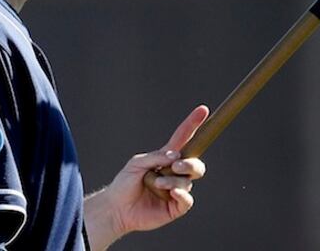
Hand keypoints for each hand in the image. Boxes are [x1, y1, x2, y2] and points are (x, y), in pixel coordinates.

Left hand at [84, 105, 209, 249]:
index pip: (183, 139)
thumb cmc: (124, 183)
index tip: (202, 110)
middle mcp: (175, 173)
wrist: (116, 209)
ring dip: (172, 181)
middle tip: (176, 166)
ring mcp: (176, 190)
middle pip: (195, 164)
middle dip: (190, 163)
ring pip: (187, 181)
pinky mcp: (175, 207)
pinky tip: (171, 193)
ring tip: (156, 184)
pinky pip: (187, 200)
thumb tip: (176, 155)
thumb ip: (156, 157)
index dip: (193, 124)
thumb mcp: (137, 163)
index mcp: (166, 158)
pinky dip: (181, 194)